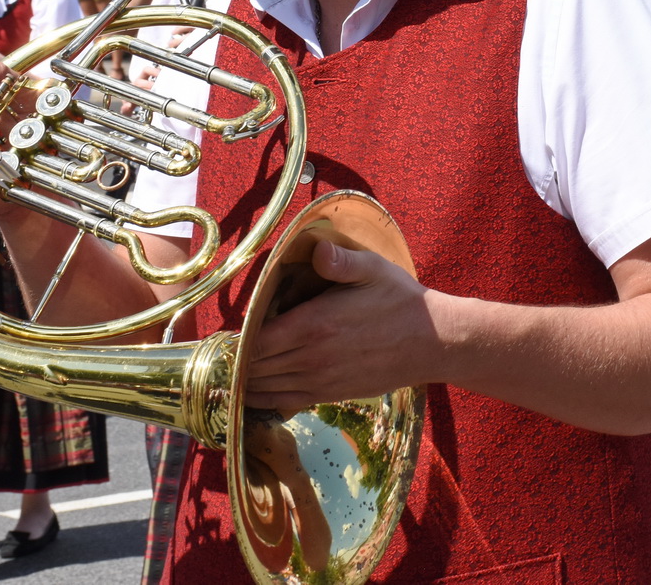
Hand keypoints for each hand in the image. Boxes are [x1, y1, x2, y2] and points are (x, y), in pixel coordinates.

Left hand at [244, 240, 444, 412]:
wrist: (432, 342)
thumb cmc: (400, 301)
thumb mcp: (373, 270)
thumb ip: (341, 261)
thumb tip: (316, 249)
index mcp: (314, 325)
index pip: (254, 340)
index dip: (234, 337)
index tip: (226, 329)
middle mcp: (311, 358)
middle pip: (254, 366)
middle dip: (233, 359)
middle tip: (218, 350)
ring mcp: (320, 380)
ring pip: (264, 386)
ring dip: (243, 379)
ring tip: (227, 369)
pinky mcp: (330, 394)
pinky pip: (284, 401)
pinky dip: (262, 397)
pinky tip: (251, 390)